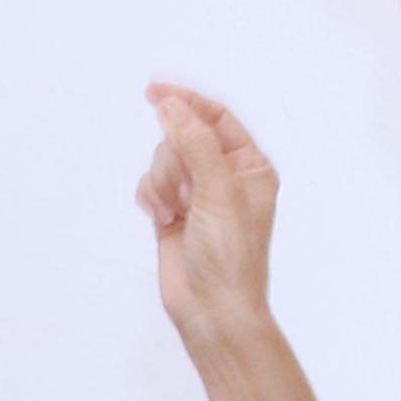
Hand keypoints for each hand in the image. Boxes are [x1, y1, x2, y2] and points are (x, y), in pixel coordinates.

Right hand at [135, 83, 283, 352]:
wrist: (212, 310)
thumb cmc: (230, 257)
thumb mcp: (218, 190)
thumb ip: (194, 142)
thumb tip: (171, 106)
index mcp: (250, 166)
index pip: (216, 118)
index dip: (187, 101)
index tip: (154, 90)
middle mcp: (224, 177)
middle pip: (182, 138)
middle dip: (173, 161)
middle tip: (182, 193)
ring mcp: (197, 195)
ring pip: (162, 161)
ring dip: (161, 183)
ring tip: (173, 213)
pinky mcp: (173, 213)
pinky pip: (150, 185)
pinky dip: (151, 198)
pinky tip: (162, 220)